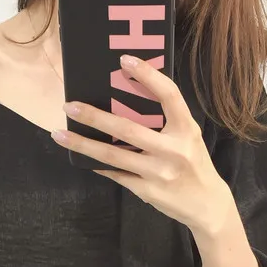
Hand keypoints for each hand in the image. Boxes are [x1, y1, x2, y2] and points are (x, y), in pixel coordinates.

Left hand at [51, 54, 233, 233]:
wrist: (207, 205)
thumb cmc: (194, 164)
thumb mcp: (188, 138)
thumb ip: (166, 122)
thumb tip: (124, 102)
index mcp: (186, 130)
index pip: (169, 96)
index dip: (148, 76)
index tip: (125, 60)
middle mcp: (173, 150)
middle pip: (127, 130)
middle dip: (95, 117)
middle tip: (70, 105)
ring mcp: (158, 173)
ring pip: (113, 156)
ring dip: (83, 144)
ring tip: (59, 134)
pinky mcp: (147, 191)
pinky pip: (116, 175)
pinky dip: (97, 165)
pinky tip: (81, 156)